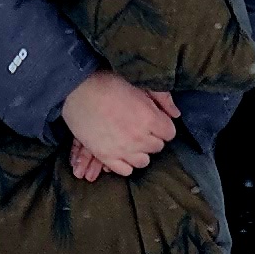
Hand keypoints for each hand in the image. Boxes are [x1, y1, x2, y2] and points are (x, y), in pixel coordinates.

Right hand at [62, 71, 179, 181]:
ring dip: (140, 152)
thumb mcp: (139, 85)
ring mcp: (122, 149)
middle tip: (140, 128)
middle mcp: (139, 138)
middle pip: (157, 147)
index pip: (169, 133)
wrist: (78, 89)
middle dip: (152, 137)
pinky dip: (125, 163)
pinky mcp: (106, 156)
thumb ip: (162, 98)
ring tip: (131, 141)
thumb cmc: (109, 82)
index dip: (162, 126)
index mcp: (150, 118)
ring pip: (143, 162)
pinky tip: (121, 152)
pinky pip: (124, 170)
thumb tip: (176, 113)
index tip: (154, 121)